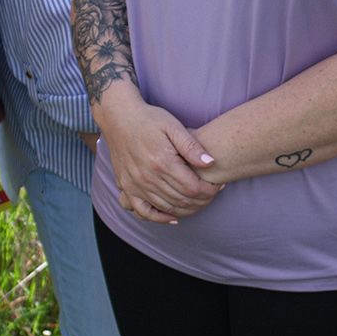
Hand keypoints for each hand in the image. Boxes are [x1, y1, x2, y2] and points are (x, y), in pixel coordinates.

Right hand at [97, 91, 219, 223]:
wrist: (119, 117)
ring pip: (167, 208)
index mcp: (163, 162)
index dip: (209, 191)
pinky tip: (172, 217)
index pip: (193, 188)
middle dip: (202, 201)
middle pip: (182, 200)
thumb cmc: (149, 119)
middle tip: (211, 195)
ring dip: (186, 210)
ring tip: (199, 202)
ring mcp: (136, 185)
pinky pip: (143, 212)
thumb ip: (191, 146)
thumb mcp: (173, 126)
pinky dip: (159, 218)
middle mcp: (148, 177)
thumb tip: (211, 162)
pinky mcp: (127, 187)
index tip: (218, 186)